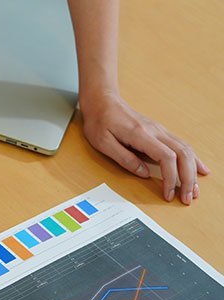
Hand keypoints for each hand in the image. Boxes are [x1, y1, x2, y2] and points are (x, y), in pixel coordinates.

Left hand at [80, 91, 209, 203]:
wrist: (102, 101)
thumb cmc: (99, 121)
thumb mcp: (103, 142)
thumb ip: (124, 158)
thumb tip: (144, 174)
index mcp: (141, 134)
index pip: (166, 157)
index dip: (170, 177)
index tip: (168, 194)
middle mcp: (156, 131)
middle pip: (182, 154)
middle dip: (188, 178)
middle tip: (187, 198)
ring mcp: (160, 130)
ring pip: (186, 150)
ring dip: (193, 171)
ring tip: (195, 190)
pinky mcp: (160, 132)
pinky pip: (182, 145)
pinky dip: (193, 159)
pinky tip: (199, 169)